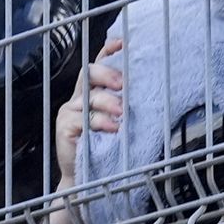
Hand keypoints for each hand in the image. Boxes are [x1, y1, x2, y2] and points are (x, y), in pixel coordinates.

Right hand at [54, 55, 124, 190]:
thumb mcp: (122, 122)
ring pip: (87, 96)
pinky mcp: (64, 128)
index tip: (124, 43)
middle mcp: (80, 97)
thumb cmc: (109, 149)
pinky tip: (113, 128)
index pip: (99, 62)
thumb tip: (158, 90)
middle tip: (123, 84)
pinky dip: (99, 122)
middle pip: (89, 72)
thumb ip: (130, 105)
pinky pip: (82, 118)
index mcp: (93, 91)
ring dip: (107, 102)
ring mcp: (70, 111)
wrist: (89, 181)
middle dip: (107, 74)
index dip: (109, 50)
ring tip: (122, 112)